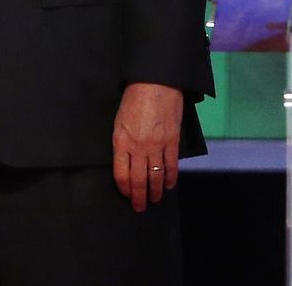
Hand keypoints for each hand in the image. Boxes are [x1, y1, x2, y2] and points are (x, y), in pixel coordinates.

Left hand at [112, 82, 183, 211]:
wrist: (155, 84)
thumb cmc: (132, 99)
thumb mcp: (119, 120)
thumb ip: (122, 141)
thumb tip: (125, 160)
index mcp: (121, 141)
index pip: (121, 173)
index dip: (124, 188)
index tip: (126, 195)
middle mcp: (137, 147)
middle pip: (138, 180)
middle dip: (139, 197)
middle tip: (140, 207)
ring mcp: (156, 146)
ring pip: (155, 177)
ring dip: (154, 192)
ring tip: (154, 200)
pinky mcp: (172, 142)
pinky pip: (171, 166)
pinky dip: (170, 179)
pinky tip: (168, 186)